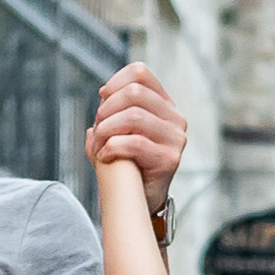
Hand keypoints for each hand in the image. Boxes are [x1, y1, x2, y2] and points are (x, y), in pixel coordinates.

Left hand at [88, 63, 185, 209]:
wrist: (138, 200)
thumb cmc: (125, 163)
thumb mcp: (116, 131)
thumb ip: (111, 109)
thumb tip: (104, 93)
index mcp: (163, 104)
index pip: (140, 73)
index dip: (114, 83)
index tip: (102, 102)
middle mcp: (175, 118)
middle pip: (134, 93)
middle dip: (107, 109)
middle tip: (98, 129)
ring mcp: (176, 138)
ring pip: (134, 116)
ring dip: (106, 130)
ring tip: (99, 144)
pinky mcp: (170, 159)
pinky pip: (134, 143)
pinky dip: (111, 147)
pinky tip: (104, 157)